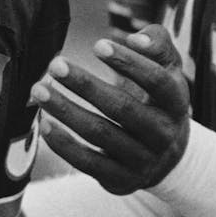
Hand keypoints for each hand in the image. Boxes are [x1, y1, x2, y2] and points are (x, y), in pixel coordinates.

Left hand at [33, 25, 191, 194]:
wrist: (168, 156)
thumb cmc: (156, 99)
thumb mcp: (168, 69)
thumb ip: (157, 44)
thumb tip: (135, 37)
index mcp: (176, 103)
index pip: (158, 82)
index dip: (129, 63)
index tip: (96, 45)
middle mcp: (163, 134)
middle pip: (123, 109)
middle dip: (86, 85)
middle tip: (55, 64)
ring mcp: (143, 159)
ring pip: (100, 135)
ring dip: (66, 111)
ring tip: (39, 89)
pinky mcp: (121, 179)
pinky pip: (88, 163)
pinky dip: (64, 145)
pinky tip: (44, 124)